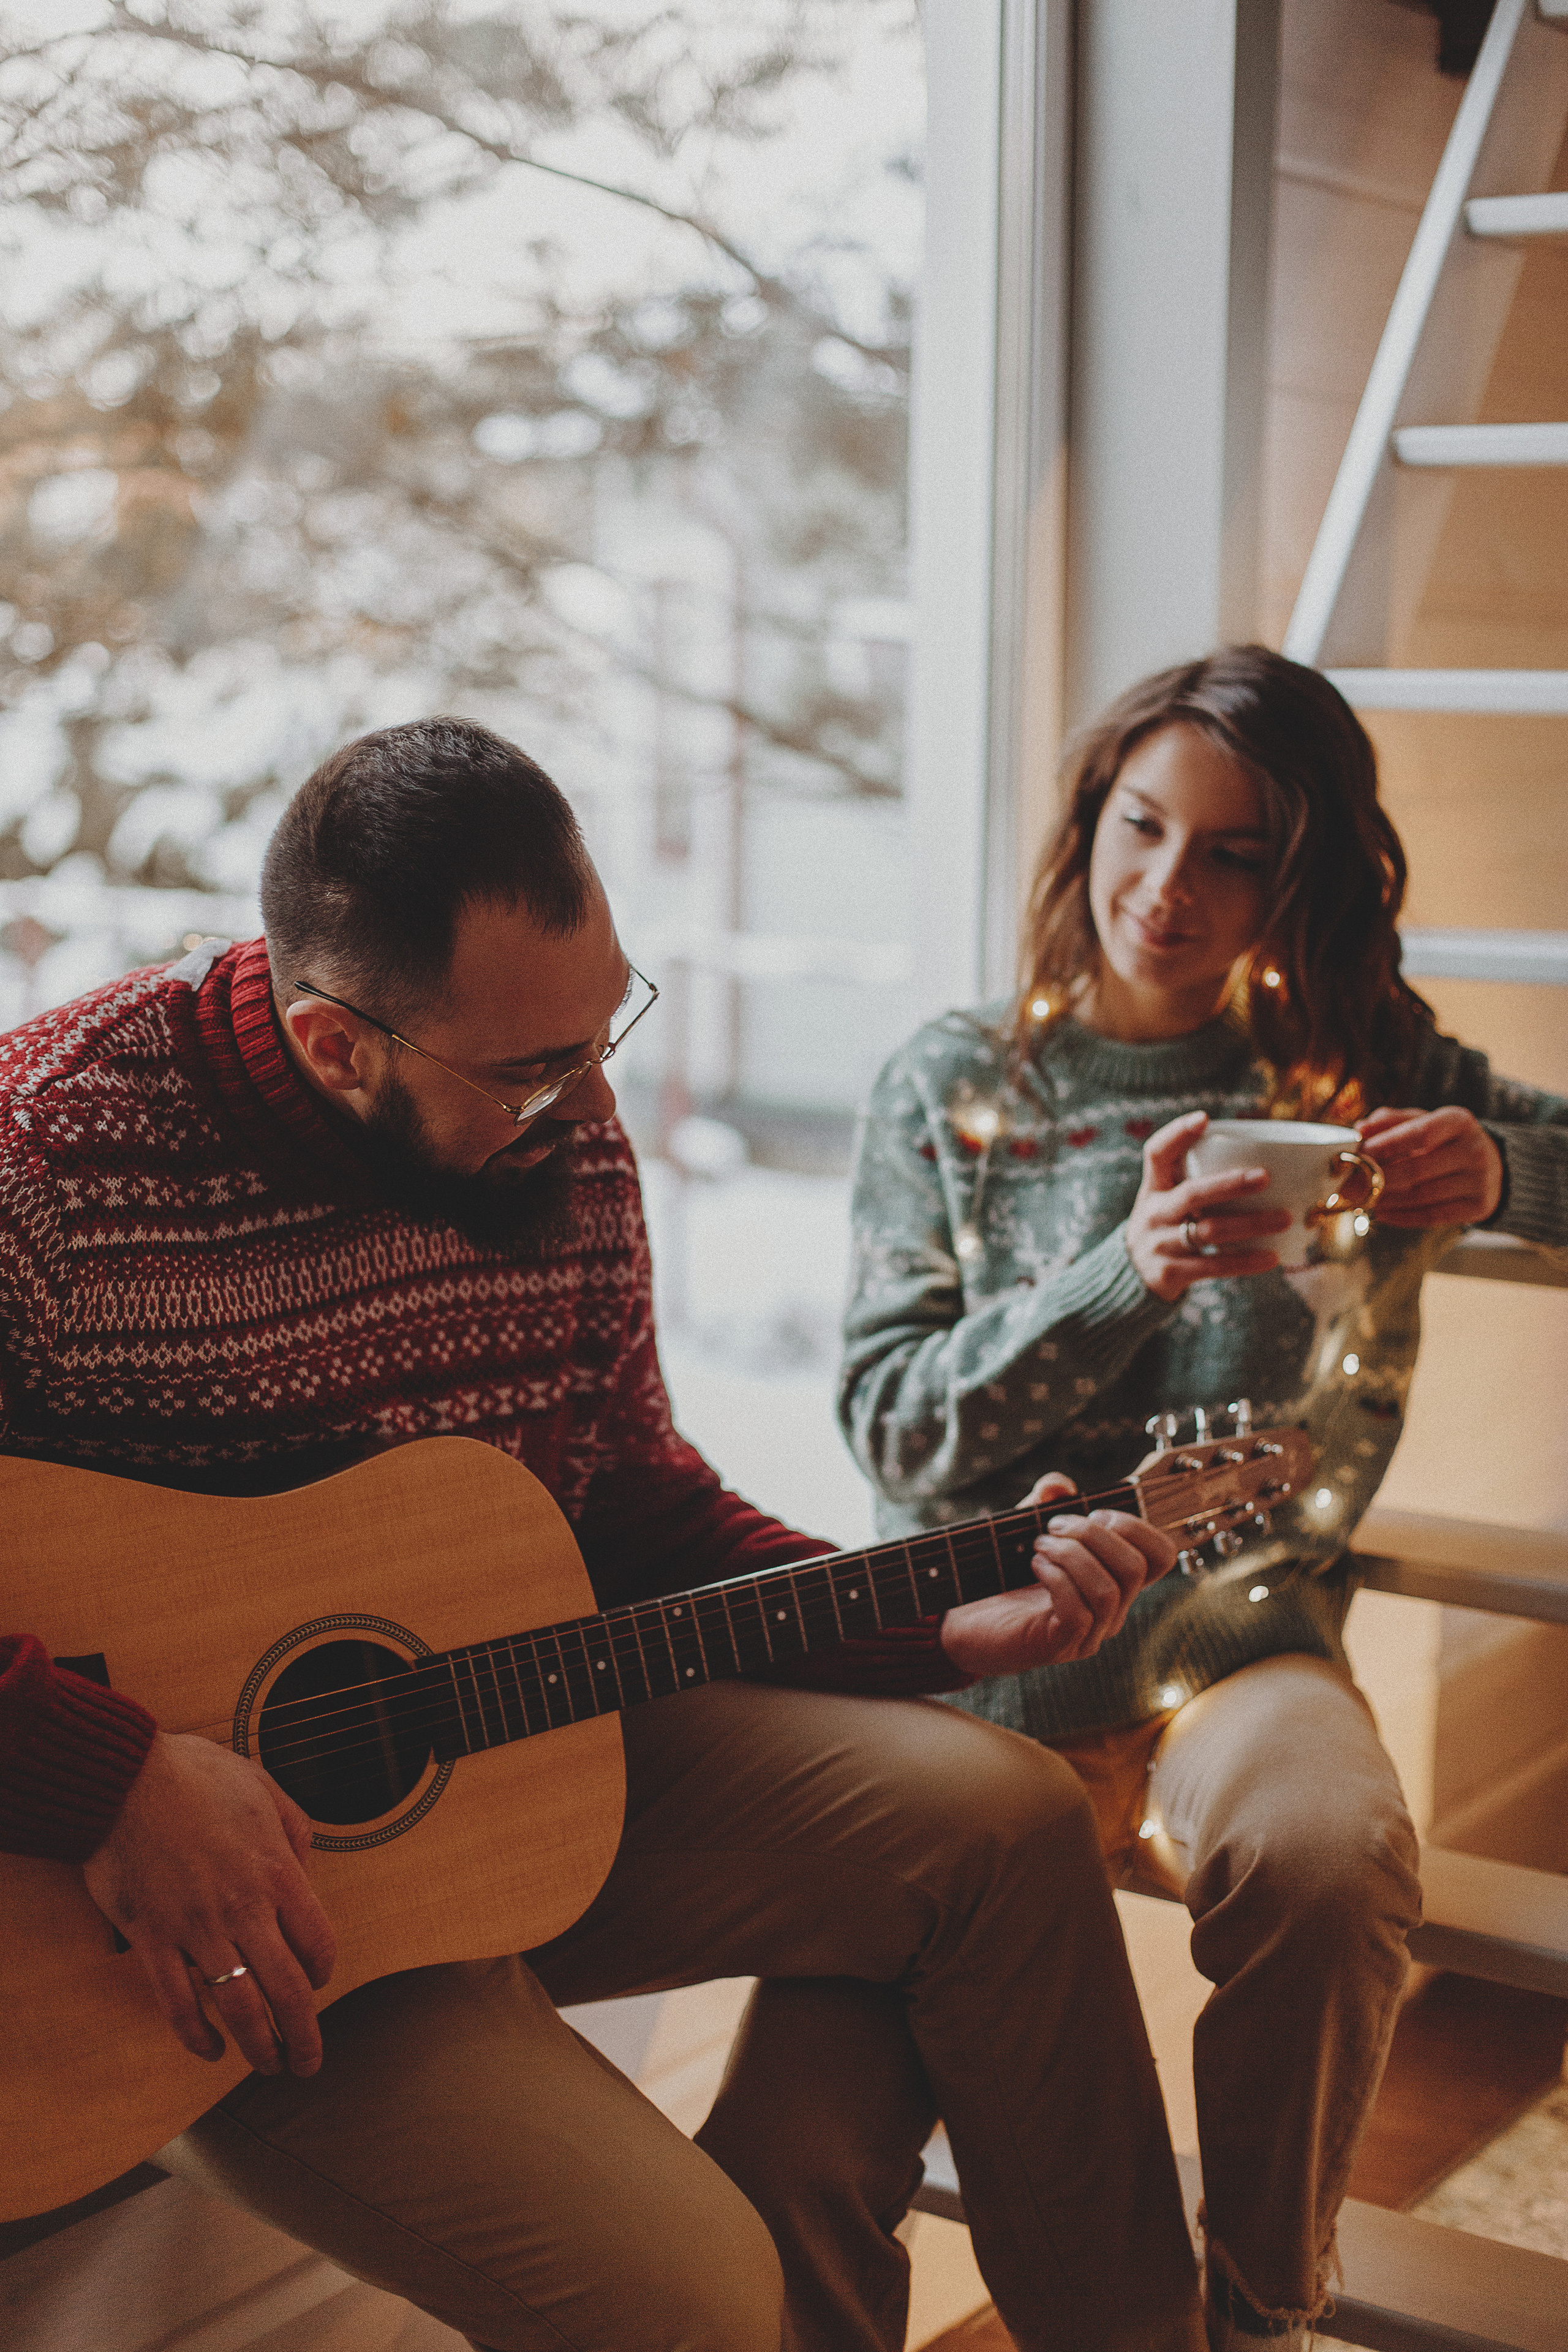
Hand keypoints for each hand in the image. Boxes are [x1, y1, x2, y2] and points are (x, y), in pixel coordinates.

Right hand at [83, 1731, 335, 2076]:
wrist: (125, 1778)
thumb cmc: (194, 1775)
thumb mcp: (264, 1786)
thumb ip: (294, 1830)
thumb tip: (305, 1870)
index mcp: (276, 1870)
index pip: (317, 1943)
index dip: (323, 1973)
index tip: (318, 1984)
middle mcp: (243, 1907)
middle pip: (286, 1990)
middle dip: (304, 2036)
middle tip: (308, 2063)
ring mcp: (196, 1927)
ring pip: (238, 2007)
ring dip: (258, 2046)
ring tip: (268, 2066)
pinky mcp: (153, 1939)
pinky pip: (178, 2003)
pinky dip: (196, 2036)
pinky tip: (209, 2050)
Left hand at [940, 1474, 1179, 1672]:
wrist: (966, 1622)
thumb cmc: (1003, 1576)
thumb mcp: (1025, 1527)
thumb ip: (1044, 1501)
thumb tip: (1059, 1485)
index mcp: (1114, 1580)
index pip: (1160, 1557)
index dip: (1136, 1527)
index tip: (1095, 1513)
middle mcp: (1111, 1610)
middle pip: (1134, 1568)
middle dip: (1094, 1535)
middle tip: (1053, 1525)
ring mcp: (1089, 1633)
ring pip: (1108, 1591)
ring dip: (1071, 1555)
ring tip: (1038, 1545)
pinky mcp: (1061, 1646)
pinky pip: (1078, 1613)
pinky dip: (1056, 1579)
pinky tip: (1035, 1566)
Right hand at [1124, 1111, 1290, 1302]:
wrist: (1131, 1274)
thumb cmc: (1166, 1226)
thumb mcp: (1167, 1199)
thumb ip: (1198, 1181)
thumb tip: (1265, 1159)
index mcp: (1153, 1188)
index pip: (1156, 1153)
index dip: (1177, 1134)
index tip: (1204, 1118)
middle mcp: (1153, 1214)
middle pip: (1192, 1195)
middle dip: (1230, 1184)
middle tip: (1265, 1177)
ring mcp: (1160, 1245)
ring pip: (1208, 1231)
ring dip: (1250, 1224)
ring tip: (1284, 1218)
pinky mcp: (1171, 1273)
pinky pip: (1214, 1266)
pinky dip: (1245, 1261)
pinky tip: (1272, 1256)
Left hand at [1356, 1105, 1503, 1227]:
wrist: (1492, 1164)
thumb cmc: (1443, 1140)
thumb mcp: (1423, 1121)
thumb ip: (1390, 1121)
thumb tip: (1360, 1130)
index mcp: (1459, 1121)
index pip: (1419, 1133)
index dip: (1387, 1145)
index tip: (1359, 1154)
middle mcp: (1475, 1149)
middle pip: (1417, 1170)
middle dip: (1377, 1179)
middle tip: (1348, 1186)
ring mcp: (1481, 1180)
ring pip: (1421, 1196)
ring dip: (1385, 1200)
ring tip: (1361, 1199)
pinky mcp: (1480, 1207)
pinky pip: (1433, 1216)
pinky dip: (1402, 1217)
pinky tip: (1381, 1212)